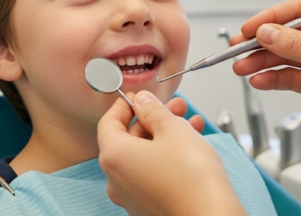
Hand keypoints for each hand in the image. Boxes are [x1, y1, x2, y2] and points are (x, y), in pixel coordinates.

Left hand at [98, 91, 246, 215]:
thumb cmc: (191, 178)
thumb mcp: (173, 129)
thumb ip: (153, 110)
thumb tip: (142, 101)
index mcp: (113, 157)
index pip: (109, 122)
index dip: (125, 105)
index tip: (140, 96)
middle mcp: (116, 180)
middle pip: (129, 140)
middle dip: (154, 120)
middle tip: (175, 107)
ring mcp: (132, 197)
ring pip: (144, 157)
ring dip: (166, 136)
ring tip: (191, 123)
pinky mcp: (149, 207)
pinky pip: (153, 174)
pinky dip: (168, 157)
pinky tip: (192, 145)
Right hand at [232, 0, 300, 200]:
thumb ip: (295, 46)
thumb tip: (265, 32)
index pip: (298, 11)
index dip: (270, 19)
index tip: (248, 30)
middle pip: (287, 34)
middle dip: (261, 43)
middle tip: (237, 50)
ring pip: (285, 56)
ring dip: (262, 62)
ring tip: (241, 69)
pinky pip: (290, 76)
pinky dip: (273, 79)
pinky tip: (259, 81)